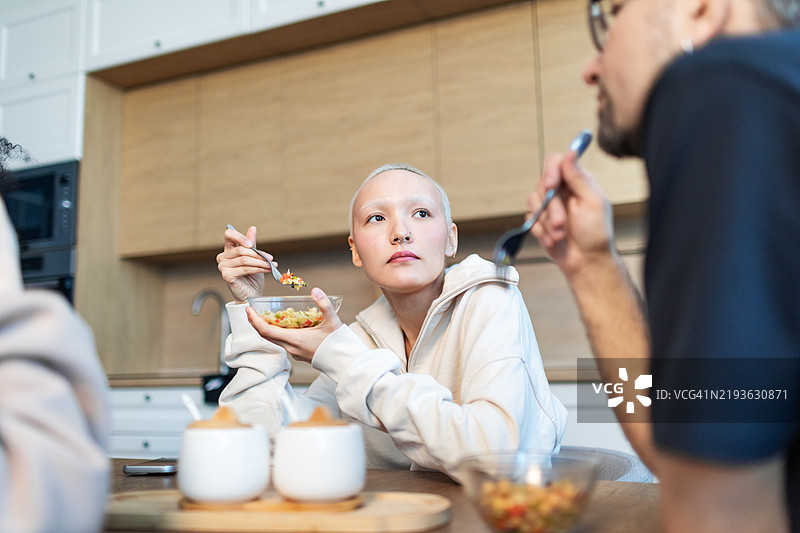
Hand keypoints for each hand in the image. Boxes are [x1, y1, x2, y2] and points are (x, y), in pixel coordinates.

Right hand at [216, 226, 276, 302]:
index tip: (251, 244)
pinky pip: (245, 269)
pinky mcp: (227, 275)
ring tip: (271, 265)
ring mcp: (223, 267)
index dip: (240, 237)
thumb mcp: (254, 258)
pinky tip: (267, 269)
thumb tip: (252, 228)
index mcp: (228, 250)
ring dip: (261, 262)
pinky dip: (258, 269)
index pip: (229, 235)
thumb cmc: (252, 277)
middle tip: (270, 259)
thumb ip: (252, 245)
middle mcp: (223, 257)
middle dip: (258, 255)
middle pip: (241, 250)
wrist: (252, 293)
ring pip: (245, 260)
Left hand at [245, 288, 343, 363]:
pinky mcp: (299, 355)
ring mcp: (294, 353)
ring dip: (267, 328)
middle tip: (251, 311)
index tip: (248, 310)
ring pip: (274, 340)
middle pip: (266, 336)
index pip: (266, 331)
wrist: (344, 362)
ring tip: (266, 316)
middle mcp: (291, 348)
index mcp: (294, 339)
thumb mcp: (332, 321)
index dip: (254, 320)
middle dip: (256, 323)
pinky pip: (283, 343)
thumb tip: (315, 289)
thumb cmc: (337, 342)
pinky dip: (278, 333)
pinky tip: (285, 325)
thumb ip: (324, 304)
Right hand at [529, 150, 614, 277]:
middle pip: (542, 183)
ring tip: (560, 234)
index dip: (550, 171)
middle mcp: (562, 191)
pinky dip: (541, 231)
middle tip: (562, 222)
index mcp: (577, 182)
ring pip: (533, 201)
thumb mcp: (593, 202)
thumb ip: (579, 177)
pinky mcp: (540, 221)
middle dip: (550, 206)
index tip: (550, 185)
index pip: (556, 163)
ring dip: (546, 222)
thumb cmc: (596, 235)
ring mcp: (550, 206)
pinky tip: (554, 240)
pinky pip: (530, 219)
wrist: (586, 262)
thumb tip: (570, 152)